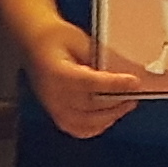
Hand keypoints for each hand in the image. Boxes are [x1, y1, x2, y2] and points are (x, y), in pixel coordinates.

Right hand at [21, 17, 156, 137]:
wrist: (32, 41)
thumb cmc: (55, 37)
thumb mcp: (80, 40)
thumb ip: (100, 58)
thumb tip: (124, 70)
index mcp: (57, 72)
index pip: (90, 83)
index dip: (114, 84)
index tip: (134, 82)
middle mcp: (53, 94)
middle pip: (90, 106)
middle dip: (116, 103)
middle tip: (134, 94)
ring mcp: (52, 107)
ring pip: (85, 123)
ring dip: (109, 116)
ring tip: (125, 105)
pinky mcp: (54, 113)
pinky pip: (77, 129)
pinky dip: (95, 127)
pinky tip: (109, 117)